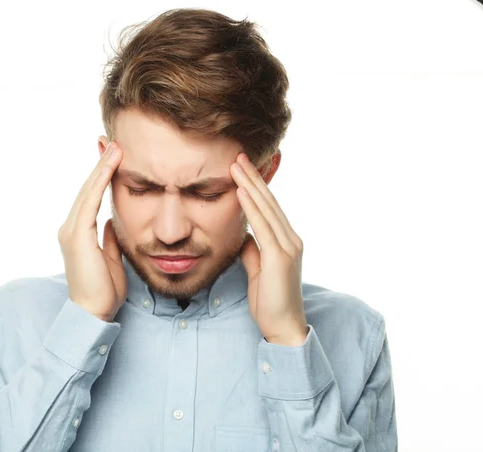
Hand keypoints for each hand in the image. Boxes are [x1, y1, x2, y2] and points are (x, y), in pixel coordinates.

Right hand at [57, 141, 125, 321]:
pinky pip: (90, 202)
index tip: (113, 157)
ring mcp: (71, 230)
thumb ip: (109, 239)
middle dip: (101, 165)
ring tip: (115, 147)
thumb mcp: (110, 257)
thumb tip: (113, 224)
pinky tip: (111, 165)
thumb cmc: (103, 290)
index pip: (91, 197)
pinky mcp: (77, 235)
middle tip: (112, 142)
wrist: (93, 312)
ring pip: (88, 191)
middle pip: (88, 189)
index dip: (101, 176)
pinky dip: (100, 182)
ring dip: (102, 167)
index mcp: (79, 233)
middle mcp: (71, 227)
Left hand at [230, 152, 308, 345]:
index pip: (269, 208)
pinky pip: (263, 227)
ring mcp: (288, 247)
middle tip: (238, 156)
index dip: (255, 187)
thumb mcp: (258, 269)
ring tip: (236, 165)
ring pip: (267, 209)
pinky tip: (240, 192)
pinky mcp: (280, 258)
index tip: (241, 169)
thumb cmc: (269, 301)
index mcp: (286, 241)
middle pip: (269, 202)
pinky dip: (251, 208)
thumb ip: (253, 251)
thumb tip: (244, 235)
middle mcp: (291, 239)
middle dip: (253, 178)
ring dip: (250, 185)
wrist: (283, 326)